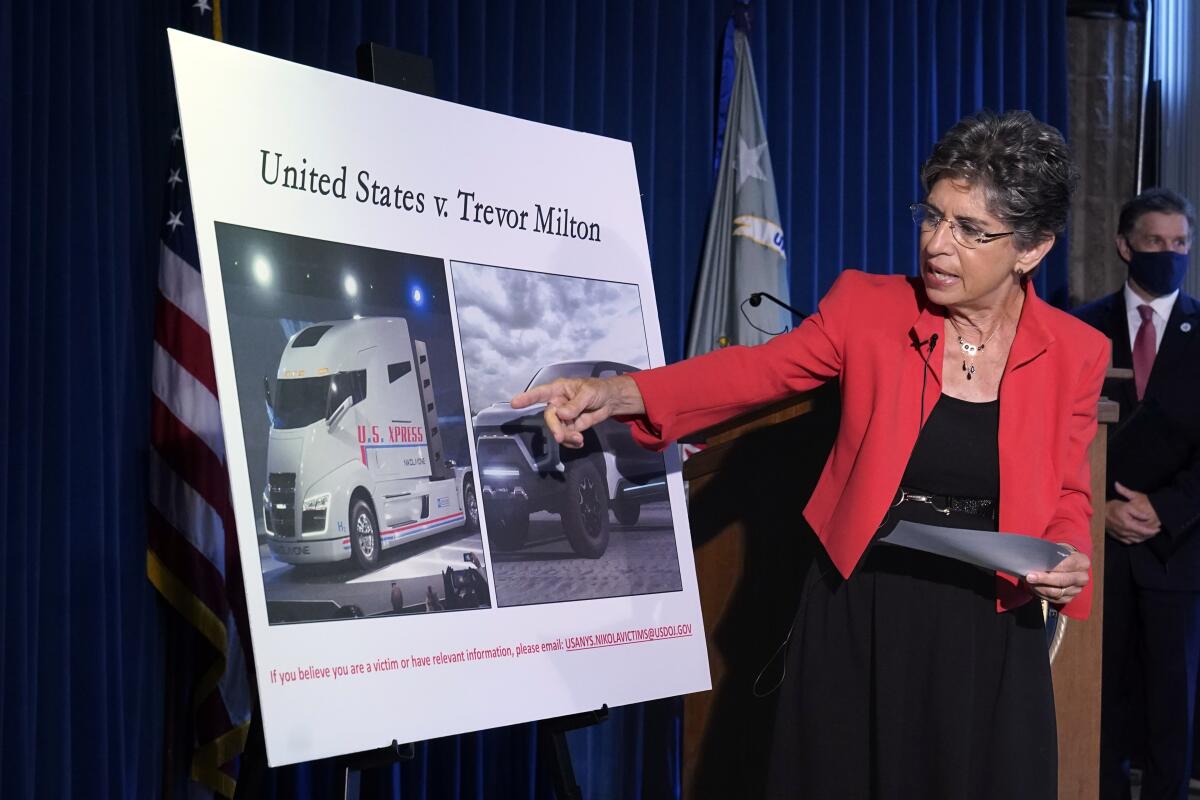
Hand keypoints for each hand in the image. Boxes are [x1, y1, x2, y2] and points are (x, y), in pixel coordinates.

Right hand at [512, 375, 643, 448]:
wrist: (611, 401)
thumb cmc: (598, 390)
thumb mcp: (588, 393)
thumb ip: (574, 404)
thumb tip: (561, 414)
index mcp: (559, 390)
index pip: (540, 393)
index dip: (527, 398)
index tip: (515, 403)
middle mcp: (557, 403)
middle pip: (549, 417)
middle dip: (554, 428)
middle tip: (560, 437)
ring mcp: (563, 417)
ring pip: (557, 429)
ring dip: (565, 437)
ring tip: (579, 439)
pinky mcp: (571, 427)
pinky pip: (566, 436)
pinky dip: (571, 442)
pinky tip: (579, 442)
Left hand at [1025, 549, 1089, 604]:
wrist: (1064, 565)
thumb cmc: (1058, 556)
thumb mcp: (1057, 550)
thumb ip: (1049, 555)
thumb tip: (1033, 559)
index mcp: (1082, 562)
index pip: (1068, 564)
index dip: (1053, 567)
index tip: (1040, 567)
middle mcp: (1082, 577)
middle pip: (1062, 581)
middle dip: (1044, 579)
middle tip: (1029, 577)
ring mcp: (1077, 590)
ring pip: (1056, 592)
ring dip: (1040, 587)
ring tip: (1029, 582)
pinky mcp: (1069, 599)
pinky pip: (1053, 599)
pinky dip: (1041, 594)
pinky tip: (1033, 588)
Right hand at [1105, 482, 1161, 543]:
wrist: (1099, 512)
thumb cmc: (1113, 508)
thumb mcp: (1126, 506)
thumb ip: (1138, 513)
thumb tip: (1147, 517)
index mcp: (1127, 525)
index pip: (1143, 531)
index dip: (1152, 531)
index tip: (1158, 529)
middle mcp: (1124, 532)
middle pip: (1141, 537)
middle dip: (1150, 535)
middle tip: (1156, 531)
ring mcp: (1120, 536)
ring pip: (1136, 540)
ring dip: (1144, 538)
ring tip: (1149, 534)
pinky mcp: (1117, 537)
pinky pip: (1129, 542)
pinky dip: (1136, 540)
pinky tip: (1138, 537)